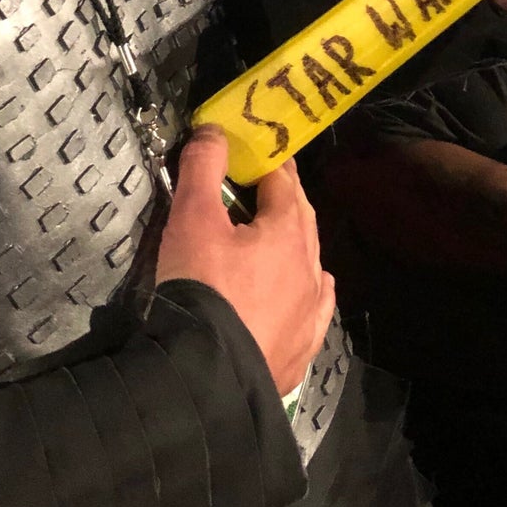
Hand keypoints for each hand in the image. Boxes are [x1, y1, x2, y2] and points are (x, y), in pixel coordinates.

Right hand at [157, 126, 334, 394]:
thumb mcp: (192, 218)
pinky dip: (310, 291)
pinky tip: (311, 291)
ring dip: (294, 243)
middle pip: (300, 218)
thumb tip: (214, 131)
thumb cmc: (202, 287)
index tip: (250, 151)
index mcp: (288, 231)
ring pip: (310, 263)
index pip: (282, 181)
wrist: (207, 375)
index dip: (265, 161)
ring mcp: (310, 312)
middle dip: (281, 198)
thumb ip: (203, 167)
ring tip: (275, 236)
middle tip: (257, 187)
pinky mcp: (301, 348)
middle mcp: (310, 268)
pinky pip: (315, 309)